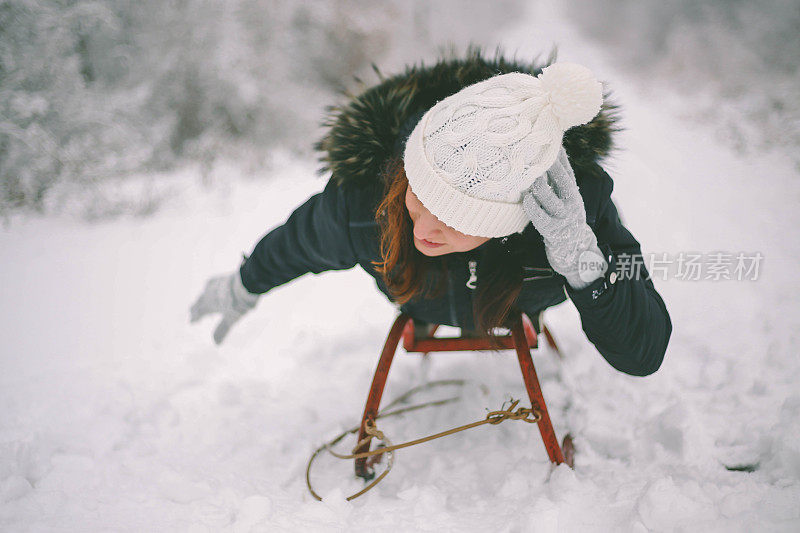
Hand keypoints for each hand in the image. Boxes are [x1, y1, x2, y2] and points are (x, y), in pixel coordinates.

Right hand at [190, 272, 258, 343]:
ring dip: (202, 298)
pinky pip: (212, 283)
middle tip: (192, 313)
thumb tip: (216, 344)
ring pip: (204, 292)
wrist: (246, 283)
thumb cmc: (237, 303)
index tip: (191, 322)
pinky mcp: (222, 277)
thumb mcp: (231, 319)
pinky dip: (209, 288)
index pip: (199, 313)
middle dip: (196, 308)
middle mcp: (208, 293)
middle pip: (199, 302)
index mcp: (208, 305)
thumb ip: (222, 330)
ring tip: (201, 300)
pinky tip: (211, 286)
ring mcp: (214, 284)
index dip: (195, 318)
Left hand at [522, 146, 606, 288]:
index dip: (558, 155)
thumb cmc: (564, 222)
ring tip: (529, 174)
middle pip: (562, 179)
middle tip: (537, 149)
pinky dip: (533, 208)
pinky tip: (526, 199)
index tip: (549, 137)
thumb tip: (546, 158)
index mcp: (573, 193)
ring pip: (551, 198)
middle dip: (551, 165)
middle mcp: (572, 203)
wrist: (575, 253)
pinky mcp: (554, 232)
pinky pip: (542, 219)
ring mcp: (564, 218)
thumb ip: (557, 183)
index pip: (567, 170)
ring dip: (539, 185)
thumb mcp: (565, 200)